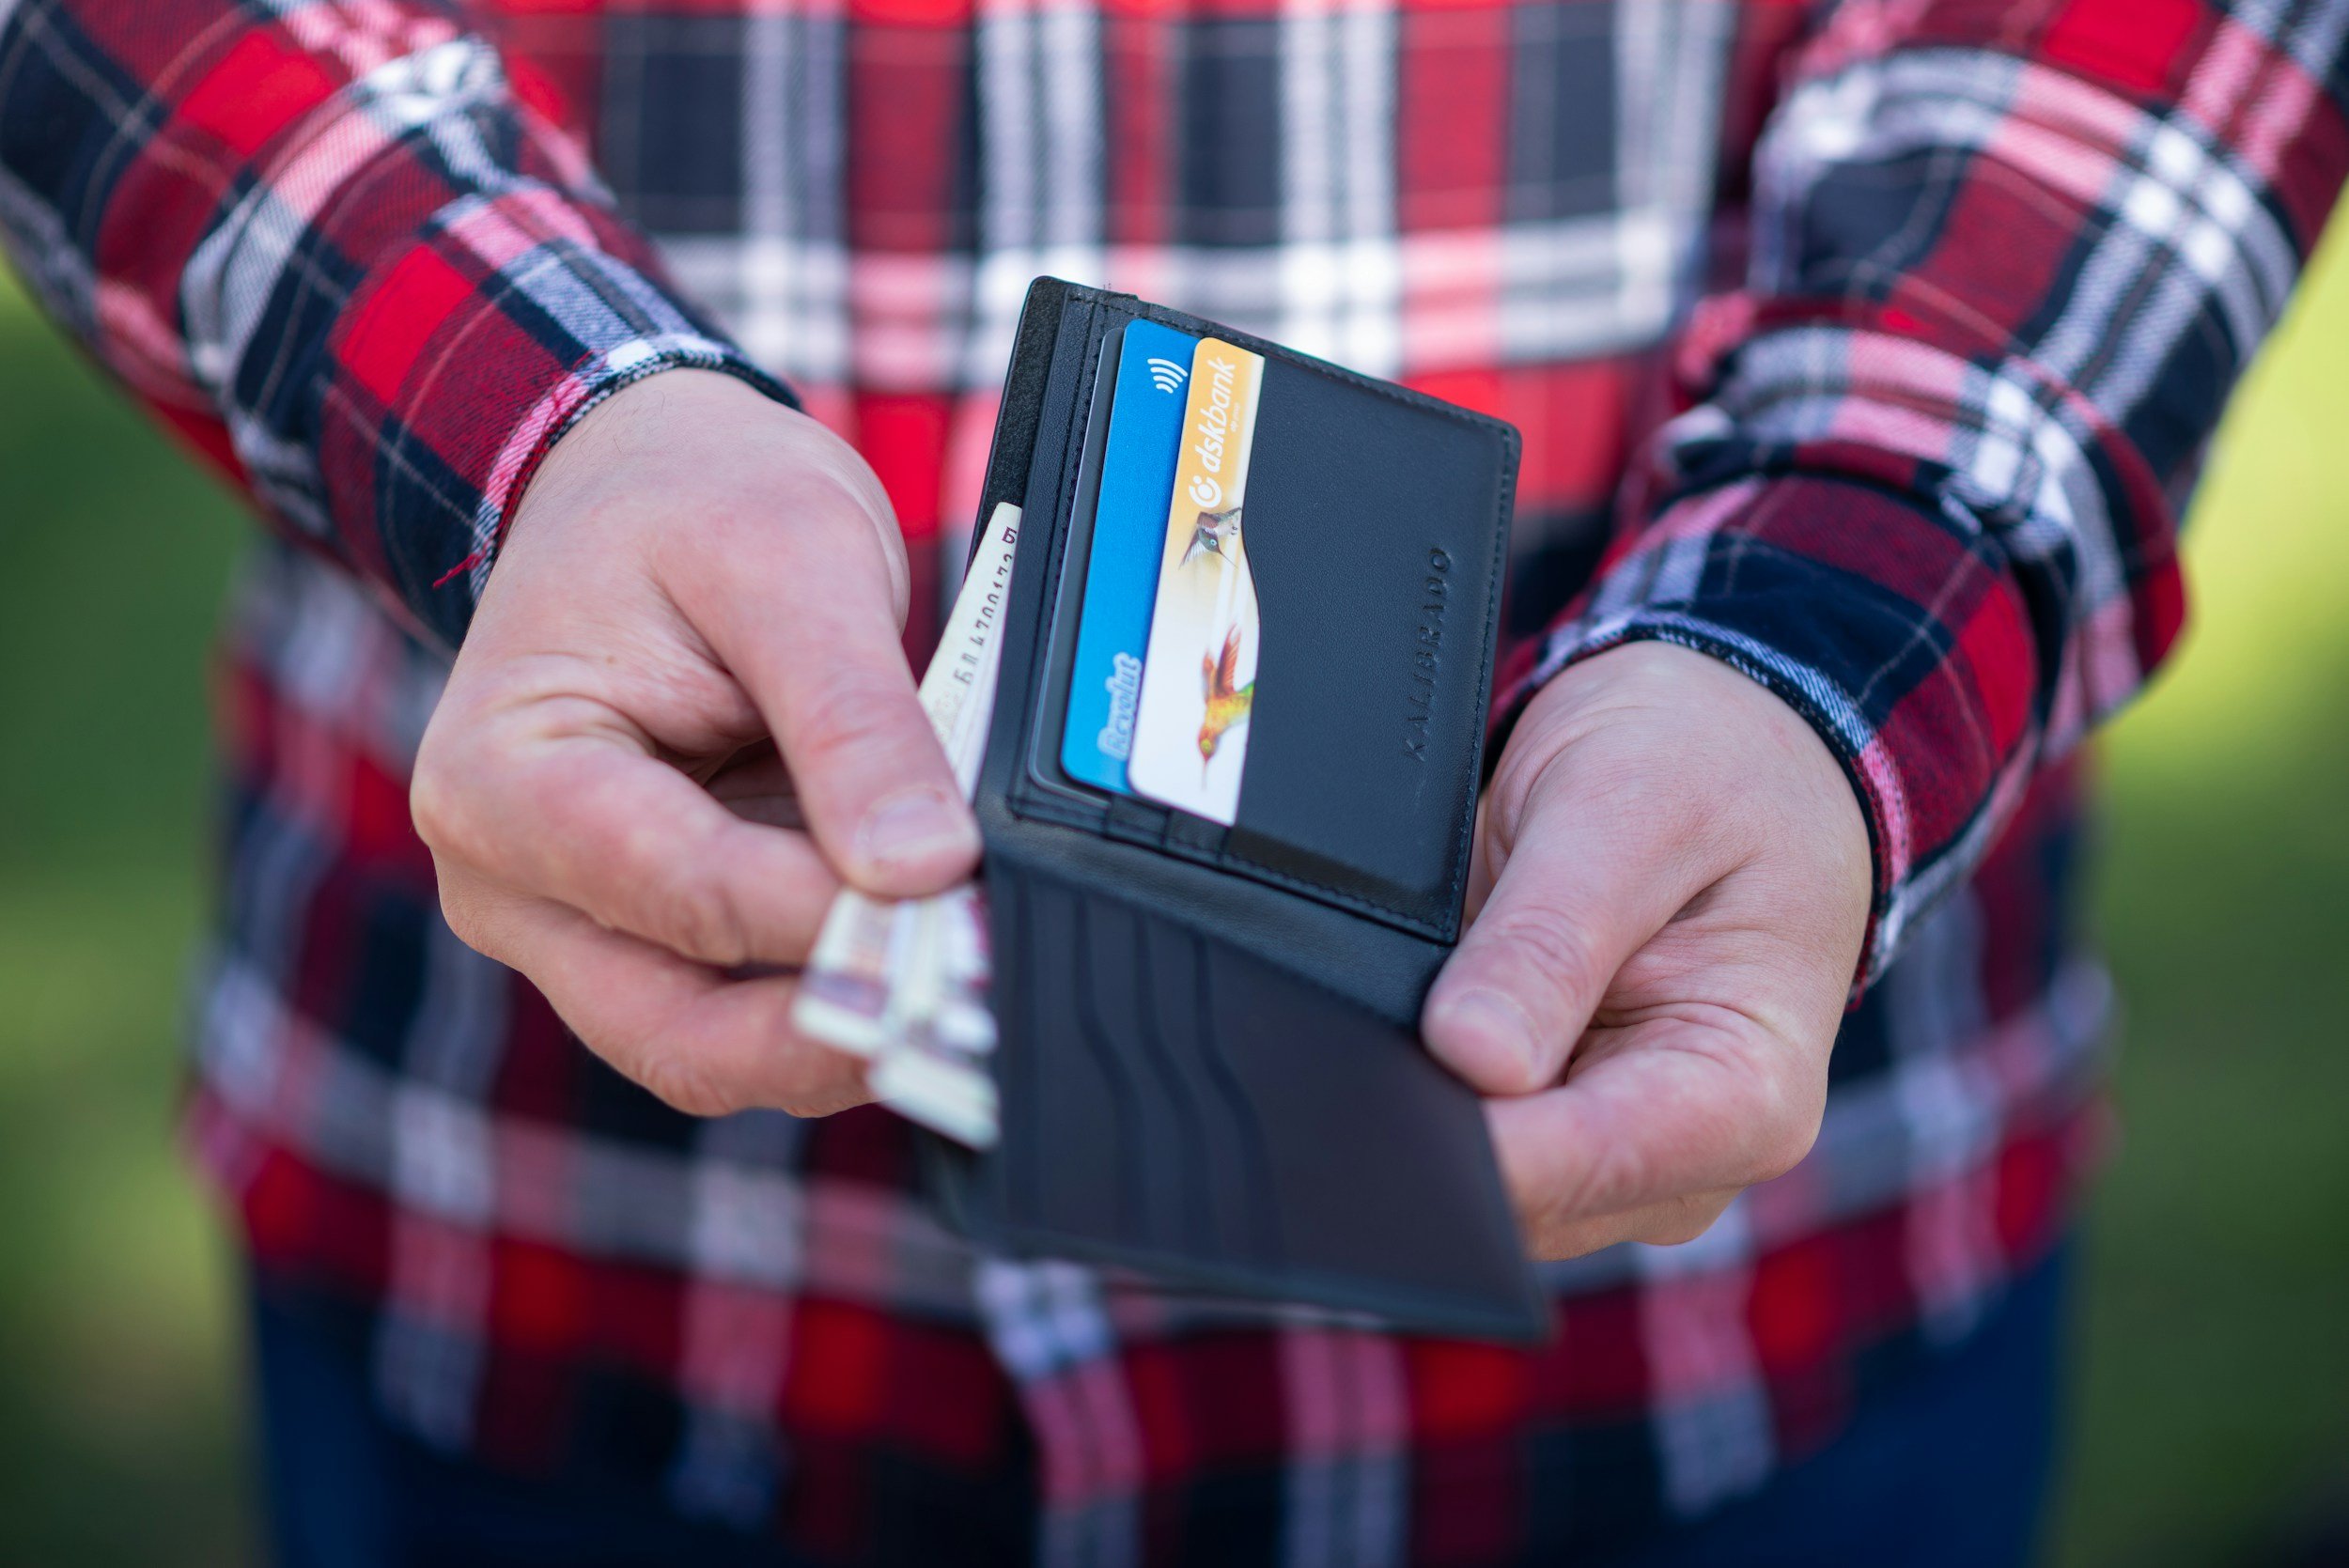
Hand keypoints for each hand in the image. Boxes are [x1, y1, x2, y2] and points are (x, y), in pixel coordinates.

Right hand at [412, 370, 977, 1117]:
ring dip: (850, 1031)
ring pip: (721, 1051)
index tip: (954, 905)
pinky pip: (756, 1010)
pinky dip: (846, 997)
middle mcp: (517, 884)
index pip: (680, 891)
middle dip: (835, 1029)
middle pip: (679, 1033)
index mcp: (505, 780)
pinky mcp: (664, 940)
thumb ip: (852, 717)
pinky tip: (931, 960)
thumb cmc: (687, 501)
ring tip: (969, 988)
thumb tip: (925, 868)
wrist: (644, 482)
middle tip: (972, 1005)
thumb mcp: (789, 559)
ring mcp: (584, 926)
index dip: (828, 916)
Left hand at [1423, 643, 1871, 1259]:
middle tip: (1367, 1021)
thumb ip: (1551, 938)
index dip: (1467, 1144)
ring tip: (1404, 989)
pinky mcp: (1555, 1135)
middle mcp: (1688, 1156)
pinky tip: (1409, 1018)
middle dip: (1431, 1121)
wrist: (1732, 753)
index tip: (1378, 1092)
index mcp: (1747, 1091)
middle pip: (1522, 1196)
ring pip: (1479, 1186)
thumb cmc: (1712, 770)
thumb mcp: (1631, 810)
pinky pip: (1468, 1144)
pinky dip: (1423, 1087)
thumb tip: (1471, 1058)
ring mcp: (1617, 1160)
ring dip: (1420, 1104)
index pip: (1581, 1165)